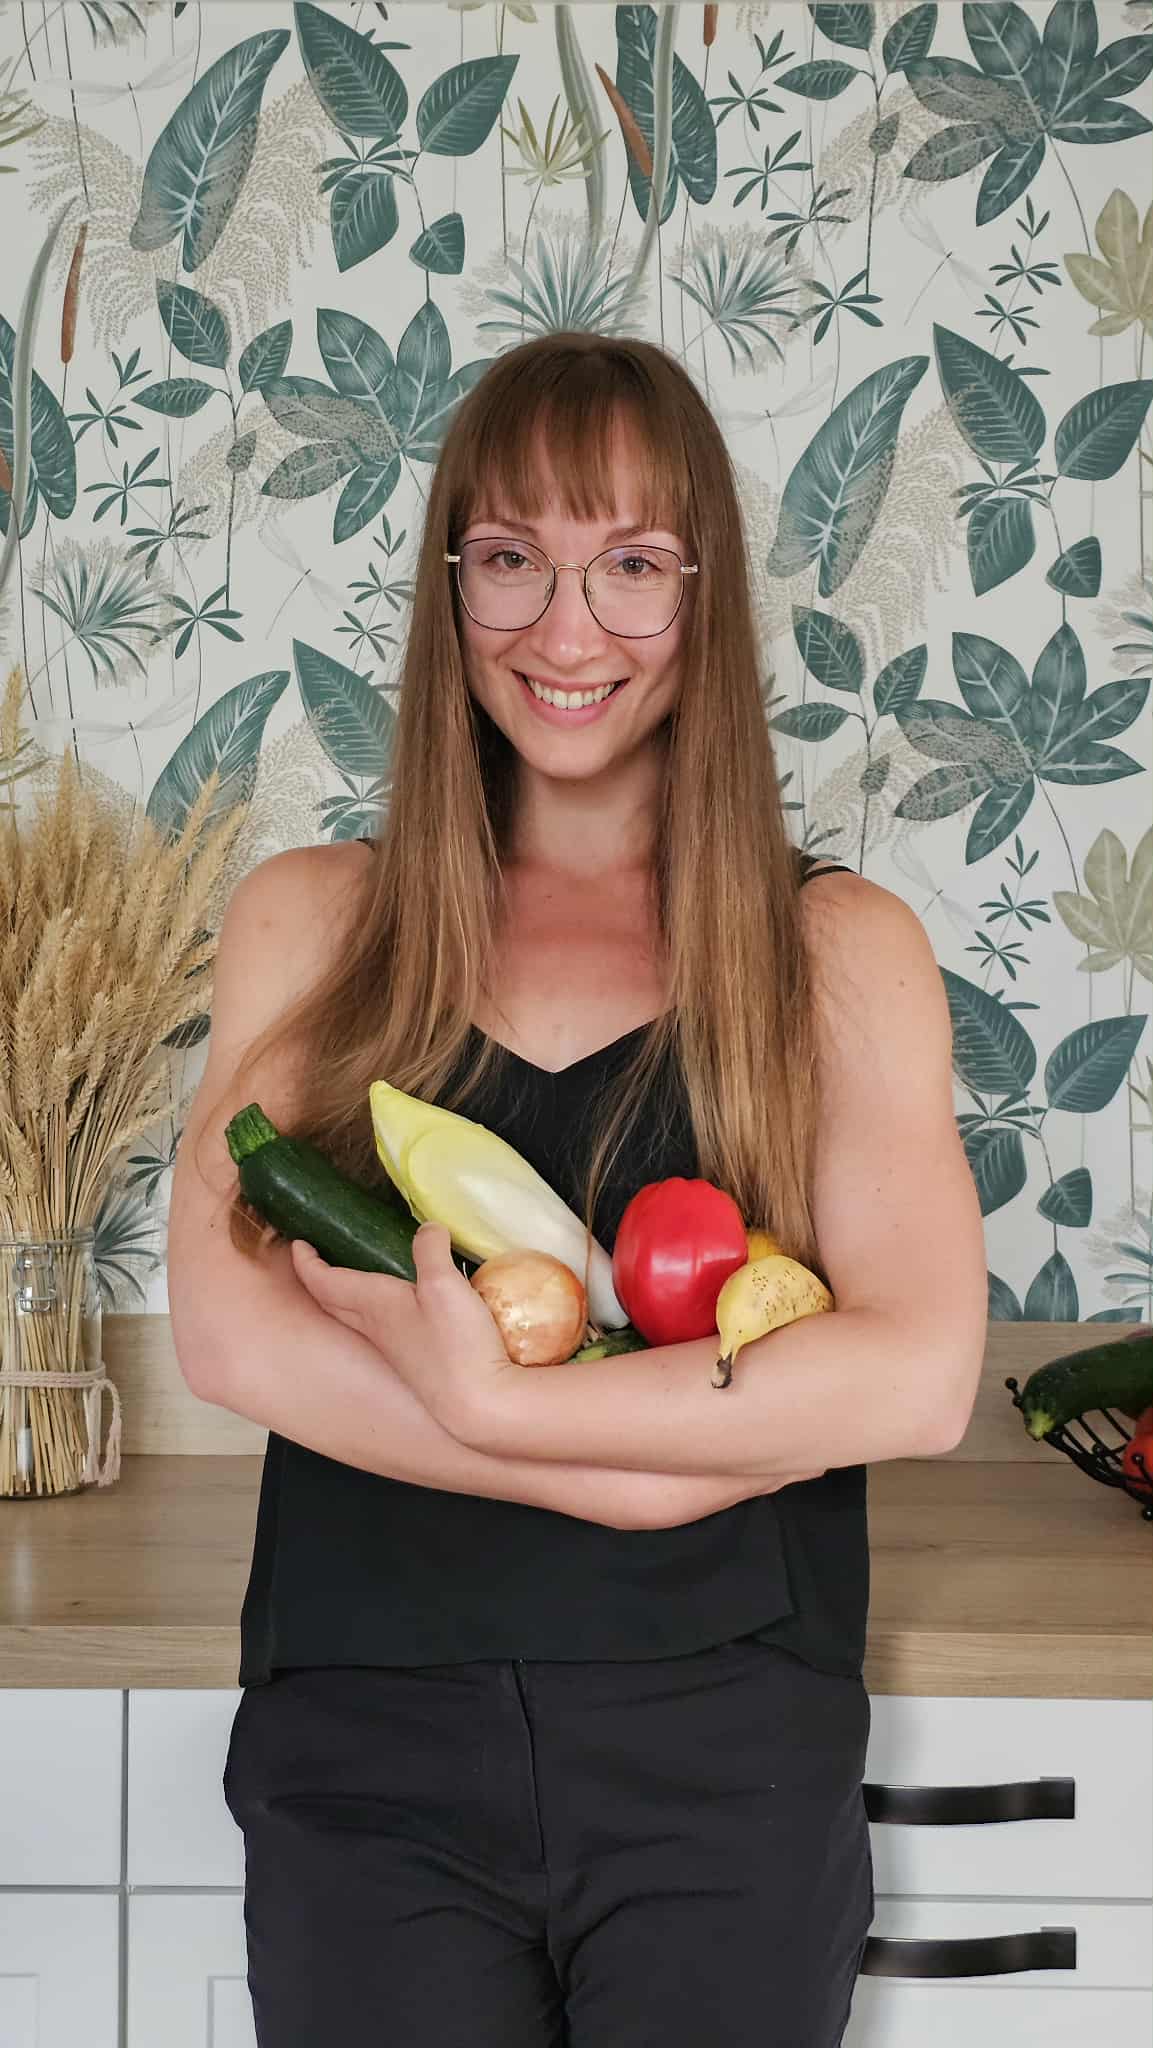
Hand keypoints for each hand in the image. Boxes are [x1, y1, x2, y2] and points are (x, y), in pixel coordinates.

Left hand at [290, 1223, 517, 1436]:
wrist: (477, 1403)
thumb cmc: (454, 1343)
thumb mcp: (443, 1284)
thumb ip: (431, 1250)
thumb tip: (429, 1229)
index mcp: (372, 1305)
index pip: (324, 1282)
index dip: (307, 1262)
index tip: (298, 1244)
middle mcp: (375, 1328)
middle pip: (333, 1302)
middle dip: (319, 1279)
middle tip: (316, 1259)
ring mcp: (394, 1348)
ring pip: (355, 1317)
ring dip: (344, 1296)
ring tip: (355, 1275)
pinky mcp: (414, 1361)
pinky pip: (382, 1328)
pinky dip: (376, 1310)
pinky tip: (401, 1306)